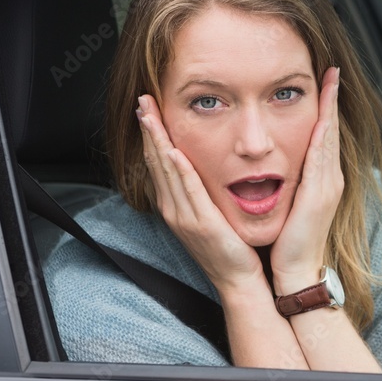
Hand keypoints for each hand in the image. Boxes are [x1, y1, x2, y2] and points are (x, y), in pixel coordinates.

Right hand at [137, 94, 264, 293]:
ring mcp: (184, 218)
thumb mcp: (209, 215)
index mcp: (175, 206)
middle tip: (143, 99)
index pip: (158, 162)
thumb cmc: (229, 248)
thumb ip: (201, 192)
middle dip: (149, 129)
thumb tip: (199, 167)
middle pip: (156, 161)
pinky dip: (180, 170)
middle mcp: (173, 210)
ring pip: (167, 171)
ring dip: (157, 140)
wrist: (239, 280)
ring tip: (150, 114)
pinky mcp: (202, 224)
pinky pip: (189, 191)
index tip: (147, 108)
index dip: (152, 134)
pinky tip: (174, 150)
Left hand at [270, 67, 343, 294]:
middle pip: (330, 130)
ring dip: (328, 107)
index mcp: (321, 181)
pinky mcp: (320, 194)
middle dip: (331, 99)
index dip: (325, 109)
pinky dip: (321, 132)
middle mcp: (329, 179)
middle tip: (330, 70)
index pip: (322, 136)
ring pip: (328, 136)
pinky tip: (319, 114)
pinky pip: (320, 155)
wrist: (296, 272)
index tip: (324, 83)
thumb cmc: (289, 244)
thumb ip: (289, 186)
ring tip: (328, 80)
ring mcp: (328, 185)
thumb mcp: (291, 207)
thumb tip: (277, 172)